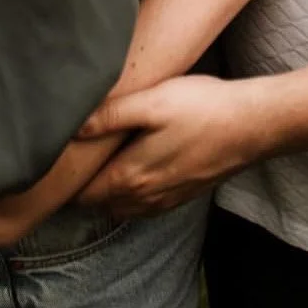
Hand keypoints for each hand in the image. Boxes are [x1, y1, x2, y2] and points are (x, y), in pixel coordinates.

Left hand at [74, 76, 258, 216]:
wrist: (251, 125)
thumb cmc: (201, 107)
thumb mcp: (152, 101)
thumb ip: (110, 116)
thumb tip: (72, 129)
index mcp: (130, 177)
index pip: (83, 194)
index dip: (66, 181)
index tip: (56, 163)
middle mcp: (145, 197)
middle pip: (100, 203)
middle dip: (85, 186)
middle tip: (75, 159)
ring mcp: (166, 200)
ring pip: (123, 206)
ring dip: (108, 191)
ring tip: (101, 162)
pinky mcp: (183, 195)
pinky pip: (145, 204)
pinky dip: (132, 193)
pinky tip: (136, 168)